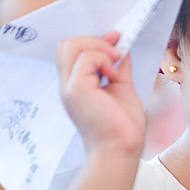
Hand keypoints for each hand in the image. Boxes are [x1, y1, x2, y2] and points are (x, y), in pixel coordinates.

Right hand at [57, 31, 145, 157]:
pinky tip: (114, 76)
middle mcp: (68, 85)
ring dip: (99, 47)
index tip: (117, 38)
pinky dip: (104, 59)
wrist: (121, 150)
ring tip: (115, 62)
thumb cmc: (122, 128)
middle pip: (67, 44)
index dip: (93, 40)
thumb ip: (119, 69)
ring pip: (71, 46)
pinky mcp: (77, 90)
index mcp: (77, 85)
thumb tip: (123, 49)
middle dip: (94, 40)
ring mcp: (70, 87)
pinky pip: (86, 58)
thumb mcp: (122, 88)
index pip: (71, 51)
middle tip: (116, 51)